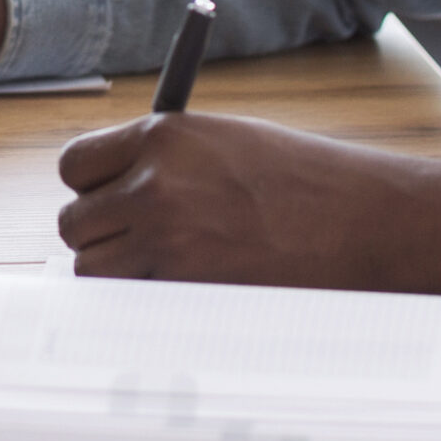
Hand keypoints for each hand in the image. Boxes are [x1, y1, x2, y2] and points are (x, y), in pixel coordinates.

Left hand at [55, 112, 440, 296]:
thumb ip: (165, 159)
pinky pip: (130, 304)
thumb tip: (111, 189)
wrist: (366, 222)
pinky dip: (148, 304)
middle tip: (142, 243)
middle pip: (74, 224)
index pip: (75, 166)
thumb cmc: (305, 182)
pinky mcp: (185, 289)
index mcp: (163, 136)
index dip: (91, 187)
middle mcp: (153, 184)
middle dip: (102, 236)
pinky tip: (191, 289)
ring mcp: (166, 241)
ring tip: (170, 267)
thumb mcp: (228, 142)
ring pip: (93, 271)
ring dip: (120, 275)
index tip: (109, 200)